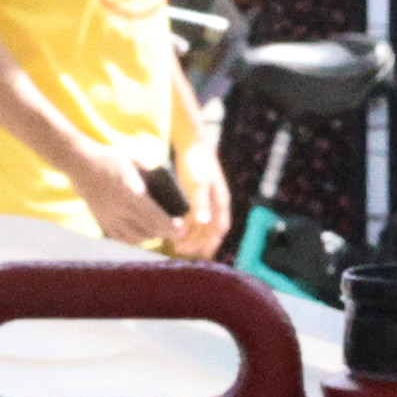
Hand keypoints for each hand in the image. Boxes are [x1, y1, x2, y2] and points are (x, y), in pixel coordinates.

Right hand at [74, 158, 178, 252]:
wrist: (79, 163)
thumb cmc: (108, 158)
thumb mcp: (134, 161)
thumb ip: (149, 174)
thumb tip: (165, 184)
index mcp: (131, 192)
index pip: (155, 216)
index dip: (170, 226)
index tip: (181, 229)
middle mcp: (121, 208)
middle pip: (147, 229)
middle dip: (164, 233)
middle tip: (176, 232)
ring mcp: (110, 215)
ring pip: (134, 237)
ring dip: (149, 237)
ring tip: (158, 232)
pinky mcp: (101, 219)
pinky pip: (119, 236)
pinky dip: (132, 238)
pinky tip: (139, 234)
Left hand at [169, 142, 234, 260]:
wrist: (191, 142)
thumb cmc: (196, 162)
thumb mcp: (197, 183)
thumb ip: (200, 203)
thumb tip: (205, 222)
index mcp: (220, 201)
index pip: (220, 227)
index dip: (212, 242)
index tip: (201, 254)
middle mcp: (215, 202)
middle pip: (210, 228)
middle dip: (198, 241)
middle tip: (180, 250)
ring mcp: (207, 198)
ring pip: (202, 223)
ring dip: (192, 234)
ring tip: (176, 243)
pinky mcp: (196, 194)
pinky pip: (195, 215)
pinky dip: (187, 224)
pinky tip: (176, 227)